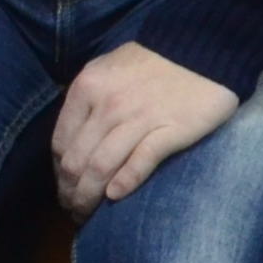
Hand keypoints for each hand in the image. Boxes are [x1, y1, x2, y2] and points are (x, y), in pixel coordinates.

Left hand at [51, 43, 238, 215]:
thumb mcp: (108, 70)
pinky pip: (139, 162)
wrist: (202, 47)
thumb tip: (72, 142)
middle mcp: (107, 105)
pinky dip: (124, 183)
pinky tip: (116, 197)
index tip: (65, 189)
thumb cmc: (153, 62)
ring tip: (89, 215)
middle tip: (74, 210)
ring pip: (101, 167)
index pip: (61, 143)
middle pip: (77, 161)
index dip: (59, 174)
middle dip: (70, 193)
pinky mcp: (170, 130)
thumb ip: (88, 102)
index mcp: (87, 88)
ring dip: (90, 198)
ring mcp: (138, 118)